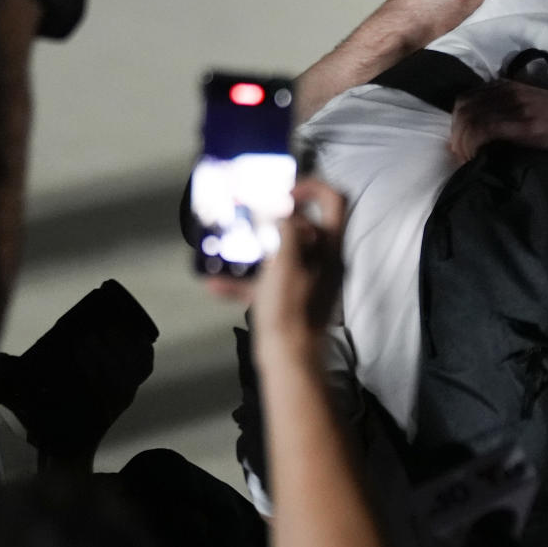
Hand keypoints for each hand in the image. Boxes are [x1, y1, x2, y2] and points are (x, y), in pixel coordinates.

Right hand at [206, 179, 347, 360]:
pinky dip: (243, 281)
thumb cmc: (290, 309)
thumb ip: (286, 231)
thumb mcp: (286, 263)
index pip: (333, 201)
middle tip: (253, 214)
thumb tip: (281, 208)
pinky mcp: (289, 299)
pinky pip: (266, 283)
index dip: (311, 187)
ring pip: (282, 253)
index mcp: (329, 247)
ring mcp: (307, 280)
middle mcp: (323, 260)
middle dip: (277, 216)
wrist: (289, 359)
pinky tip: (214, 285)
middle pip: (306, 224)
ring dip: (257, 246)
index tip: (284, 193)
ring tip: (231, 242)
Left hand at [450, 81, 547, 163]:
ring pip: (468, 122)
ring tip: (473, 163)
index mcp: (507, 85)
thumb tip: (482, 135)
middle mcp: (506, 90)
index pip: (465, 100)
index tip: (464, 146)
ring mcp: (513, 105)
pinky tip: (481, 161)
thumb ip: (509, 113)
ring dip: (464, 146)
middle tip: (465, 158)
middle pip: (462, 110)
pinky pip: (481, 132)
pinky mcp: (521, 122)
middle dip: (458, 136)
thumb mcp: (533, 110)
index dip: (459, 124)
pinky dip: (474, 149)